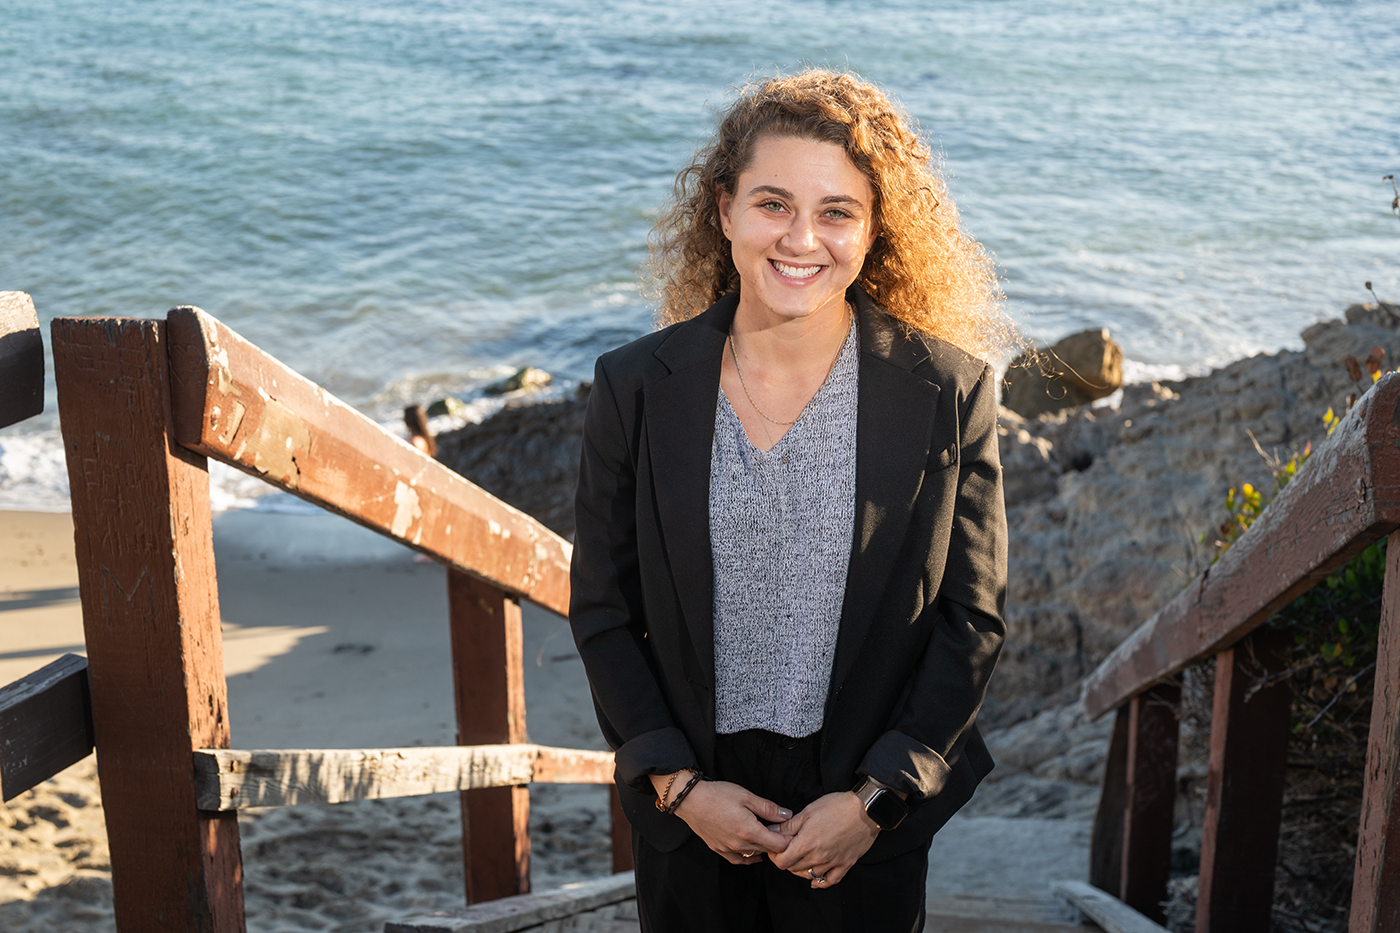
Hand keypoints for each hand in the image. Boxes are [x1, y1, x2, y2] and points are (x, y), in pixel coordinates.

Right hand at [650, 773, 792, 864]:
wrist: (691, 800)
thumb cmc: (718, 795)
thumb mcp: (747, 796)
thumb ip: (768, 808)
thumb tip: (787, 815)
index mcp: (749, 831)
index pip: (778, 845)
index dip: (788, 838)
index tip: (790, 831)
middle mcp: (740, 844)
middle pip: (767, 850)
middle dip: (776, 843)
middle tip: (780, 831)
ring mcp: (728, 849)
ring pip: (753, 855)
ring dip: (762, 848)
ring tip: (766, 836)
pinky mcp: (719, 849)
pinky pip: (738, 859)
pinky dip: (748, 857)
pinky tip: (752, 852)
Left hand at [769, 792, 878, 887]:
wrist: (865, 810)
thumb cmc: (836, 806)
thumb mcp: (807, 811)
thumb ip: (788, 826)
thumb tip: (771, 832)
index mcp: (805, 844)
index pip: (782, 861)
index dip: (774, 855)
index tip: (774, 847)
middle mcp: (817, 858)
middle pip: (793, 869)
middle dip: (786, 860)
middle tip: (786, 850)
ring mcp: (832, 863)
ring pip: (809, 876)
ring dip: (801, 869)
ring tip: (800, 858)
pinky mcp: (845, 865)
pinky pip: (830, 881)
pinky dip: (820, 882)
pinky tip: (815, 879)